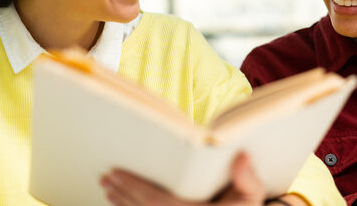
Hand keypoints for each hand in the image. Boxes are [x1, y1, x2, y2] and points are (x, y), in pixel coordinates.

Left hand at [100, 152, 265, 205]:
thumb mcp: (251, 196)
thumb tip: (242, 157)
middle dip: (121, 193)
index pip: (154, 202)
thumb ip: (247, 179)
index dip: (133, 188)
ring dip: (122, 204)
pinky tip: (121, 204)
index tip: (115, 173)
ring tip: (108, 189)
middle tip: (105, 177)